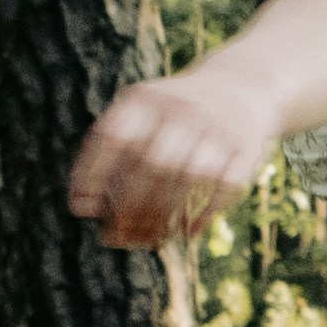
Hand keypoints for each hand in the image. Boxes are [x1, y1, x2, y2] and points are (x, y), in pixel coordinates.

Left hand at [66, 72, 275, 245]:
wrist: (238, 87)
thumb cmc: (170, 118)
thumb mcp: (138, 117)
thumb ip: (106, 154)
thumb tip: (80, 208)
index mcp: (145, 99)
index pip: (113, 136)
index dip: (92, 174)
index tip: (81, 208)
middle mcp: (182, 106)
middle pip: (151, 163)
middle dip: (131, 206)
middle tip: (119, 235)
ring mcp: (217, 124)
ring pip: (188, 177)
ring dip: (166, 215)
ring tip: (152, 239)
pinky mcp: (246, 144)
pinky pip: (224, 186)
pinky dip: (204, 215)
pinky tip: (187, 233)